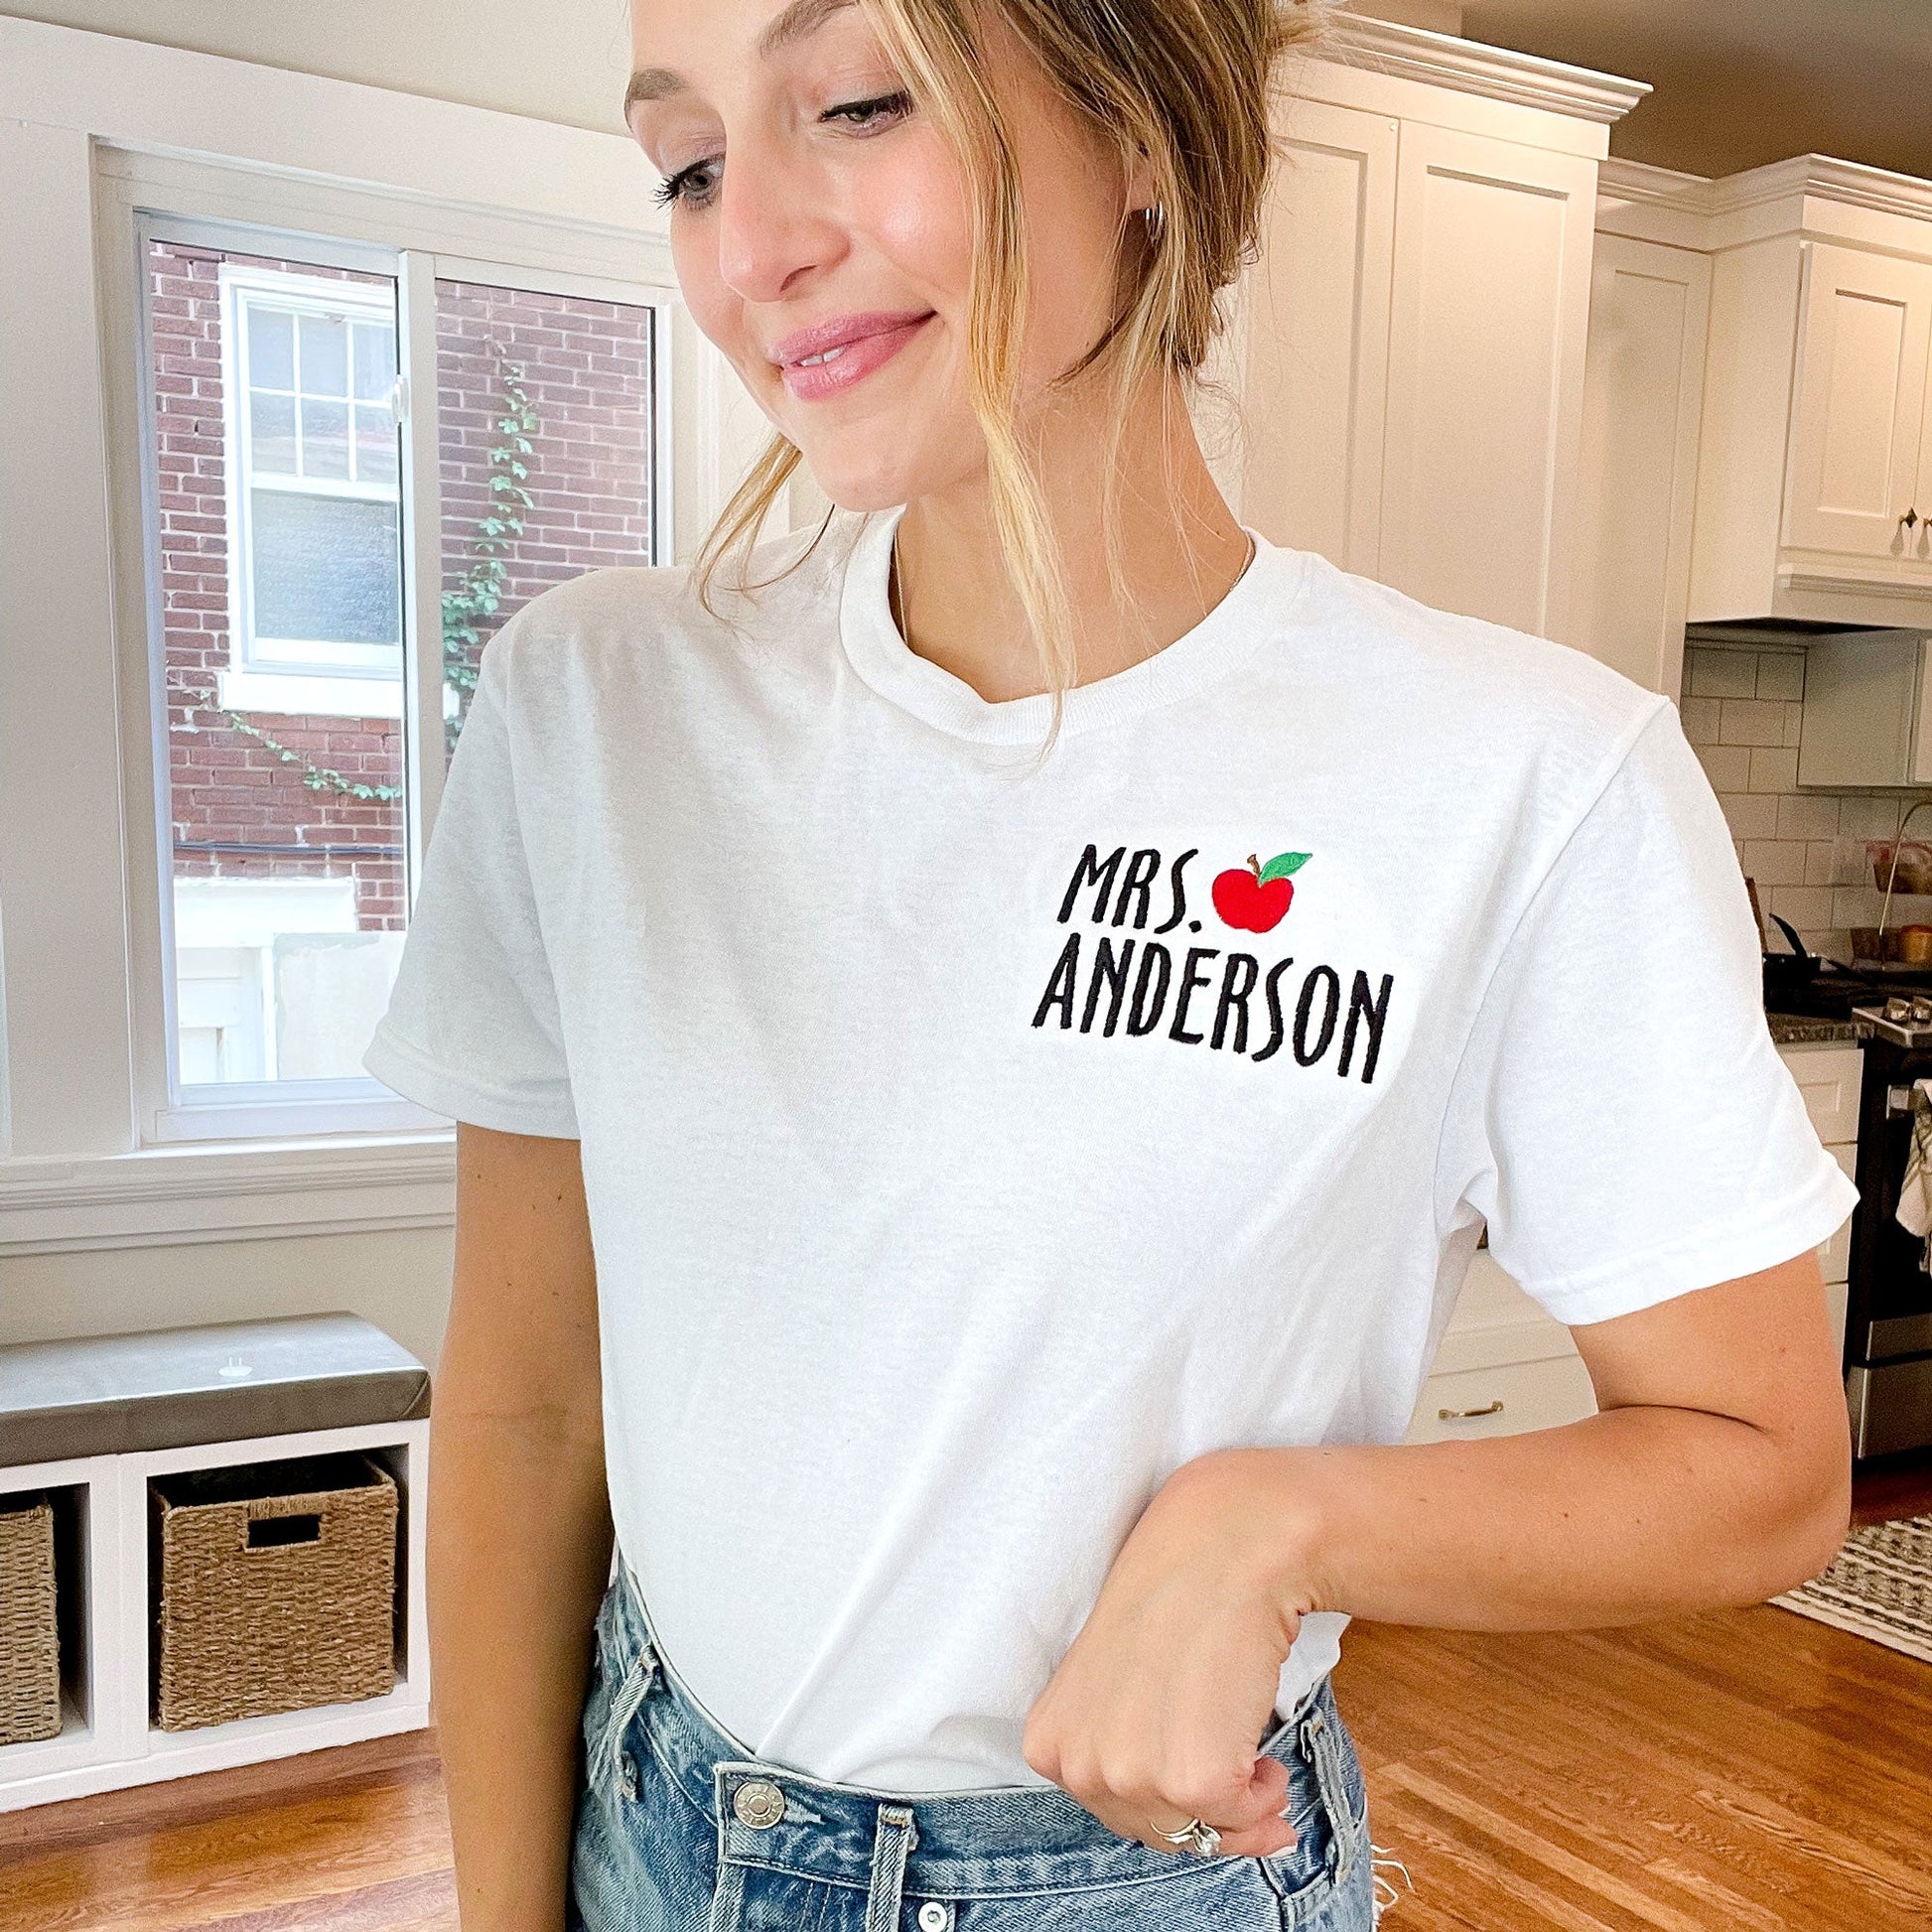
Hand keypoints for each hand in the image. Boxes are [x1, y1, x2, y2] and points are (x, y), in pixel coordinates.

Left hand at [1019, 1447, 1319, 1859]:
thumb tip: (1203, 1831)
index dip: (1173, 1804)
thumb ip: (1139, 1758)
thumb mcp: (1123, 1687)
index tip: (1208, 1782)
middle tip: (1252, 1778)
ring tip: (1256, 1754)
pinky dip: (1266, 1794)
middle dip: (1213, 1817)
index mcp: (1050, 1743)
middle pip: (1159, 1833)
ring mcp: (1129, 1773)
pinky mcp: (1191, 1777)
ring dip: (1243, 1806)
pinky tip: (1265, 1749)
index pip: (1114, 1813)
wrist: (1223, 1547)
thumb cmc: (1178, 1603)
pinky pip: (1242, 1818)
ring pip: (1202, 1832)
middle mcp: (1077, 1765)